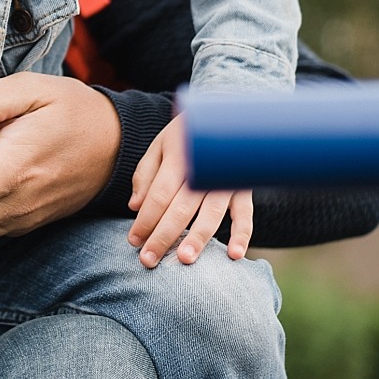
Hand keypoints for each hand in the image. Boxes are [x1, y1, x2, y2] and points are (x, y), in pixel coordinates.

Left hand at [127, 115, 252, 267]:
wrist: (224, 118)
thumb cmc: (184, 139)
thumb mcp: (160, 147)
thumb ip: (145, 175)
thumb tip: (135, 207)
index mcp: (179, 156)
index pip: (159, 194)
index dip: (145, 219)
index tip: (133, 241)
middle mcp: (204, 169)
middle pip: (181, 207)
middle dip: (164, 235)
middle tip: (148, 260)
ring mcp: (226, 180)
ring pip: (211, 214)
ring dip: (198, 238)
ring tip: (184, 259)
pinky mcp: (243, 189)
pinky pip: (245, 214)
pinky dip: (242, 235)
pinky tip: (235, 255)